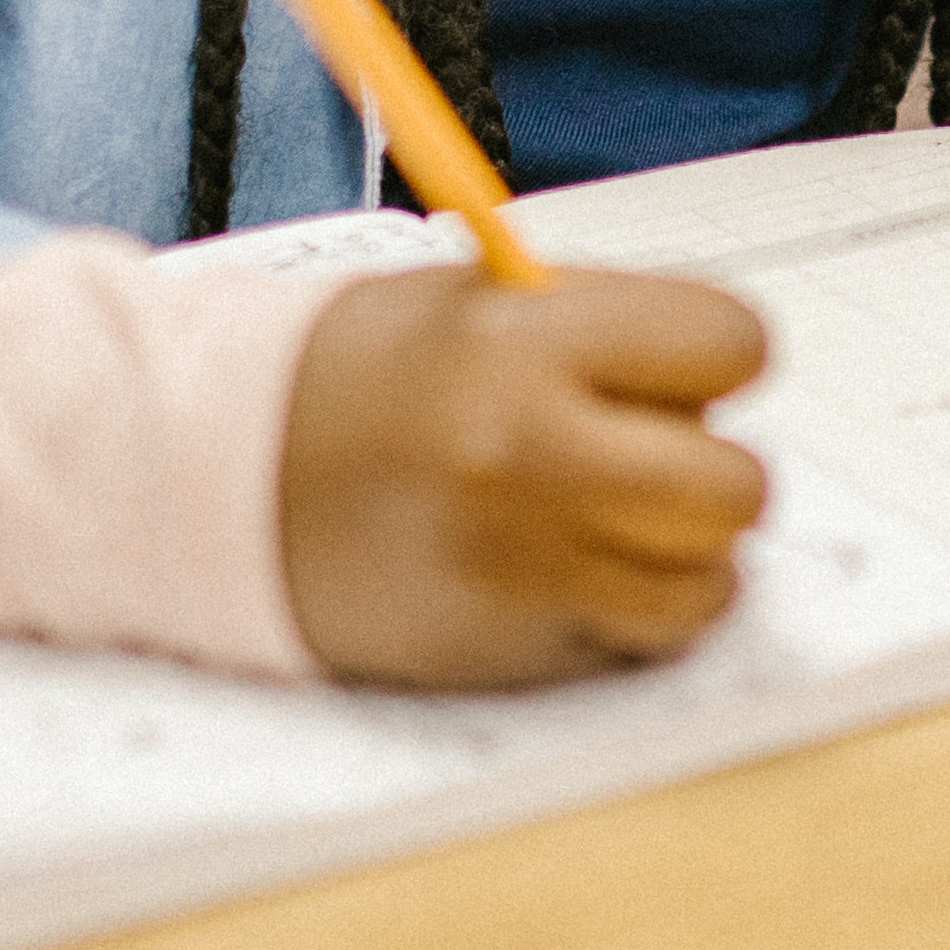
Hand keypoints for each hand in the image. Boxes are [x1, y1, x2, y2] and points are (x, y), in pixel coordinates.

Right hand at [275, 262, 772, 687]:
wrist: (213, 478)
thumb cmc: (346, 381)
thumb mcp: (469, 303)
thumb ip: (598, 325)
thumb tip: (715, 367)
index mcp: (524, 343)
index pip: (728, 342)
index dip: (716, 353)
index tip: (685, 367)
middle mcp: (533, 455)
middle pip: (736, 483)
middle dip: (711, 469)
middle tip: (655, 455)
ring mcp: (527, 563)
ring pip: (710, 578)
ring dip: (683, 551)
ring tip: (613, 519)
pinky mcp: (513, 645)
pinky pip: (650, 636)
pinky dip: (640, 611)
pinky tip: (581, 572)